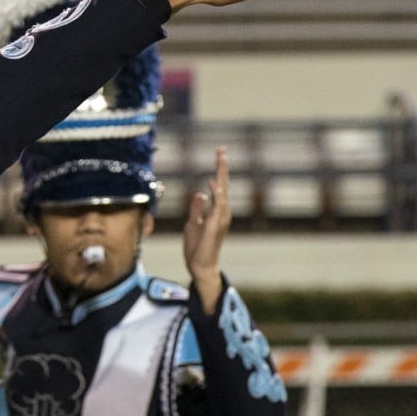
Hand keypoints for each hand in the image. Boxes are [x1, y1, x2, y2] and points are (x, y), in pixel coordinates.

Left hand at [183, 146, 230, 311]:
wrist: (199, 265)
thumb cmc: (197, 247)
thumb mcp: (193, 223)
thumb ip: (197, 208)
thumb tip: (200, 194)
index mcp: (216, 211)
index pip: (218, 187)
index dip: (218, 170)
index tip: (219, 154)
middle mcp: (221, 213)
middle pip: (223, 185)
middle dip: (222, 167)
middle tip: (221, 149)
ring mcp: (220, 219)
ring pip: (223, 192)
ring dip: (221, 175)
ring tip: (220, 158)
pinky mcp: (214, 226)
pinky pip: (217, 207)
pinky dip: (216, 194)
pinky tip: (213, 182)